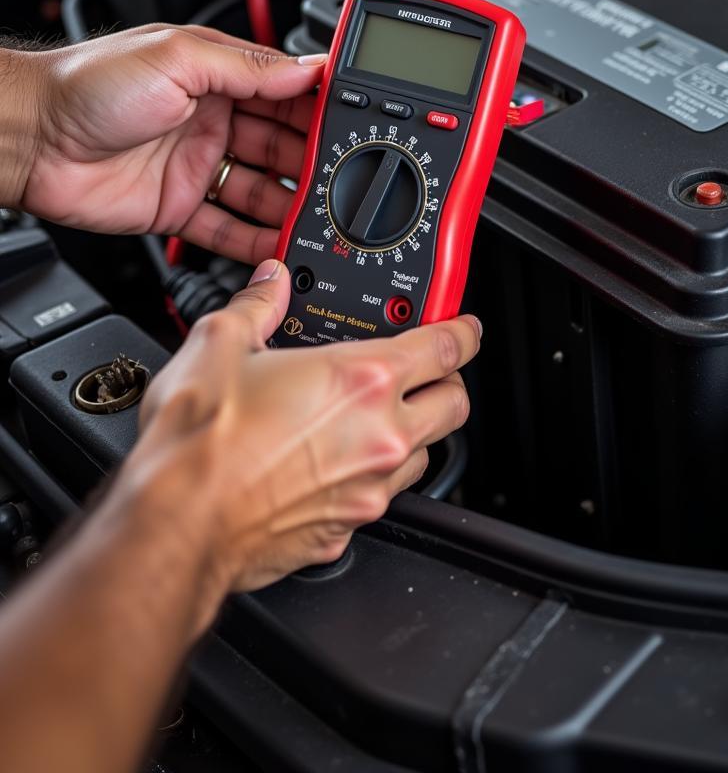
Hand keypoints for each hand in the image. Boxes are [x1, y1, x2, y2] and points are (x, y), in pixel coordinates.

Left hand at [16, 25, 325, 262]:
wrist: (26, 138)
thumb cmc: (86, 85)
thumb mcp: (177, 57)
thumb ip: (246, 67)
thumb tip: (307, 66)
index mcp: (217, 78)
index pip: (286, 96)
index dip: (320, 112)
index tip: (352, 129)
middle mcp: (213, 122)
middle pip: (282, 148)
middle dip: (314, 166)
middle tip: (343, 184)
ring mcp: (197, 167)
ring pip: (261, 193)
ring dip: (291, 207)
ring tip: (320, 220)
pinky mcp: (179, 209)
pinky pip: (228, 230)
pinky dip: (254, 242)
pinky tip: (279, 247)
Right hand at [117, 259, 480, 631]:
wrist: (176, 526)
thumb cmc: (199, 444)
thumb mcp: (220, 344)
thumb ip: (258, 306)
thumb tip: (269, 284)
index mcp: (362, 380)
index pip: (446, 348)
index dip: (464, 332)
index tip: (465, 329)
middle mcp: (380, 435)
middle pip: (454, 404)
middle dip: (448, 384)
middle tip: (426, 375)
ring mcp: (369, 488)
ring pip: (424, 454)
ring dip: (413, 433)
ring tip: (375, 420)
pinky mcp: (347, 529)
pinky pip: (380, 498)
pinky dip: (371, 479)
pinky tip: (335, 467)